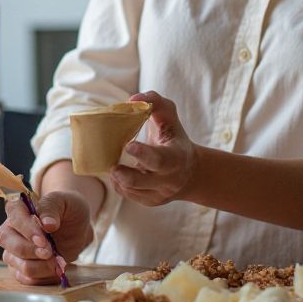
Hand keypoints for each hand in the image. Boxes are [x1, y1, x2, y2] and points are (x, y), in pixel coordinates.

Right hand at [0, 190, 93, 285]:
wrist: (76, 227)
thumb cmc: (68, 210)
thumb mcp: (65, 202)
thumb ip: (53, 207)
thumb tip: (47, 223)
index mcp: (18, 208)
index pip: (14, 216)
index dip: (27, 229)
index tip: (43, 240)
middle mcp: (10, 229)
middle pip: (7, 241)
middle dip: (32, 251)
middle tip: (51, 252)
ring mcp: (13, 251)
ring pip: (19, 264)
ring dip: (42, 266)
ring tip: (58, 261)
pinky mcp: (19, 268)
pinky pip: (26, 278)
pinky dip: (43, 277)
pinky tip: (55, 268)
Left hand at [110, 90, 197, 206]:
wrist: (190, 172)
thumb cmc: (173, 137)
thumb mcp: (170, 117)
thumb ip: (154, 102)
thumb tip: (132, 100)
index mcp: (176, 157)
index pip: (159, 159)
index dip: (143, 154)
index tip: (128, 146)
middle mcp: (170, 179)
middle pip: (141, 181)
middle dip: (124, 175)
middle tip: (112, 166)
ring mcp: (160, 194)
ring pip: (131, 189)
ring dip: (118, 177)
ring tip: (115, 165)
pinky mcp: (150, 201)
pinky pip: (128, 194)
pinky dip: (119, 183)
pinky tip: (120, 172)